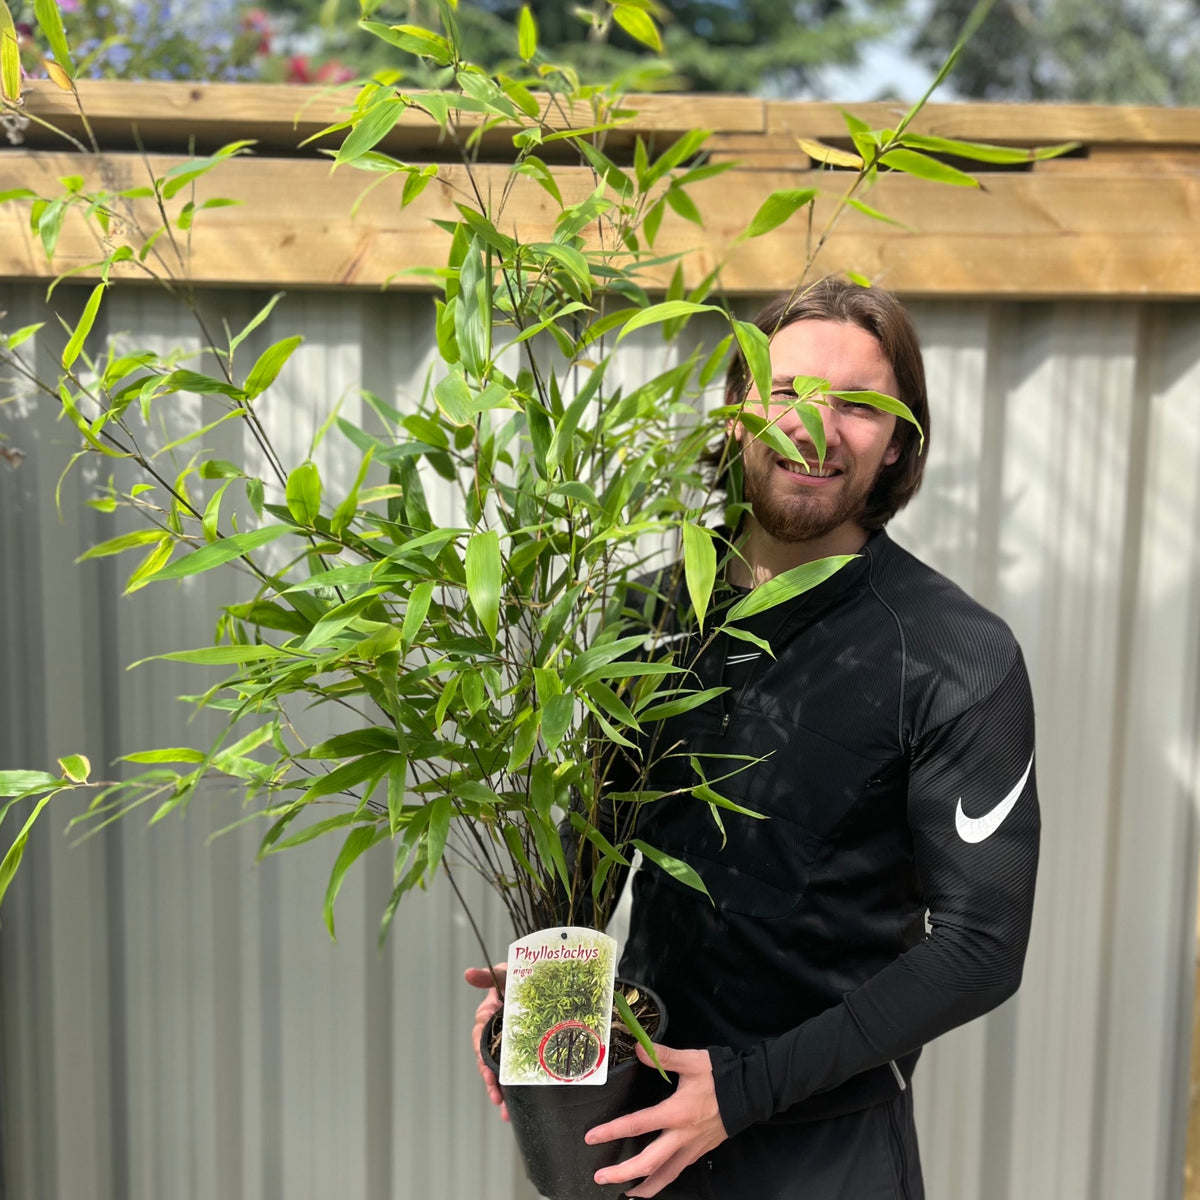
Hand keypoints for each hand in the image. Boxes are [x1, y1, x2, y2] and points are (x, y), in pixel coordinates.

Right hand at [464, 963, 508, 1121]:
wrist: (540, 981)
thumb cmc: (517, 978)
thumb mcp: (505, 975)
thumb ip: (488, 977)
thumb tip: (468, 974)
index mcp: (488, 1017)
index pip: (480, 1038)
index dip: (481, 1055)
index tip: (487, 1070)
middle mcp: (495, 1033)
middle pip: (487, 1060)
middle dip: (490, 1079)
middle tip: (495, 1094)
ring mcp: (508, 1044)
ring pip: (499, 1070)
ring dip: (499, 1090)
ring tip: (503, 1107)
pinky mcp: (522, 1052)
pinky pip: (515, 1072)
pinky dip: (512, 1091)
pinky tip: (513, 1109)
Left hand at [585, 1042, 727, 1197]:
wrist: (751, 1092)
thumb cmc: (720, 1076)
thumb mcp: (692, 1061)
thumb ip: (664, 1056)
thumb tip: (638, 1048)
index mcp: (676, 1113)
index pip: (638, 1125)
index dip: (612, 1131)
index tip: (592, 1137)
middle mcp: (682, 1136)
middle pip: (648, 1163)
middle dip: (622, 1173)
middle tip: (600, 1178)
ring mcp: (692, 1147)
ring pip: (666, 1176)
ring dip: (644, 1188)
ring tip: (626, 1194)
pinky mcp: (700, 1151)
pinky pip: (679, 1171)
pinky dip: (664, 1180)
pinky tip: (656, 1180)